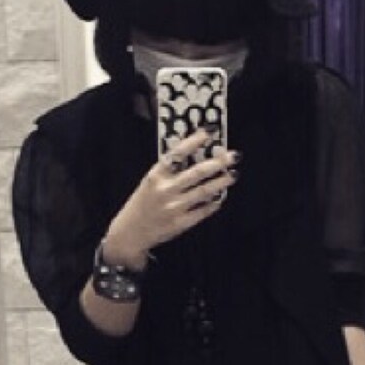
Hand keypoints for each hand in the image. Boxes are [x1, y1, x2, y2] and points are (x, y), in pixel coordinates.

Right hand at [103, 127, 238, 266]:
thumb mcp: (150, 181)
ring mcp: (174, 208)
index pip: (177, 153)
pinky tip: (221, 196)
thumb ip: (169, 169)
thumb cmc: (143, 203)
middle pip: (197, 173)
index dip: (195, 141)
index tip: (210, 131)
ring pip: (204, 191)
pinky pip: (203, 211)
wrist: (131, 232)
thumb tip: (194, 154)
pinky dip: (214, 203)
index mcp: (156, 175)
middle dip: (218, 163)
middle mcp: (166, 190)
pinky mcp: (181, 223)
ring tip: (233, 174)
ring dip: (221, 182)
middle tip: (233, 156)